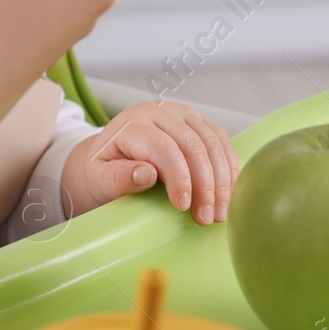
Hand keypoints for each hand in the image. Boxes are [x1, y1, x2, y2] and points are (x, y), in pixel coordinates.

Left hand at [60, 101, 239, 224]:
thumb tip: (146, 175)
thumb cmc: (103, 170)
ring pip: (212, 143)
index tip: (184, 207)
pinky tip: (226, 192)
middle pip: (193, 146)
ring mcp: (181, 113)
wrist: (108, 155)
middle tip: (206, 218)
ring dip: (221, 180)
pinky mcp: (197, 120)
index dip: (179, 178)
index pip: (164, 148)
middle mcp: (158, 112)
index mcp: (132, 124)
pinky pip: (220, 141)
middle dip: (205, 185)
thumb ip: (119, 178)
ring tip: (219, 212)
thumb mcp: (100, 179)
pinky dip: (227, 168)